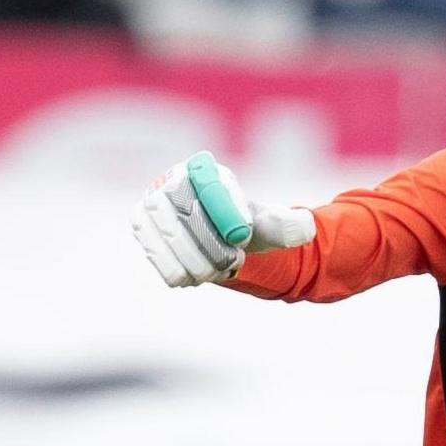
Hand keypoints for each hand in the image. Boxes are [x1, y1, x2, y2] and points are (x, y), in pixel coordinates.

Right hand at [130, 151, 313, 286]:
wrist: (218, 241)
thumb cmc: (246, 228)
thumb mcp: (274, 226)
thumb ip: (290, 226)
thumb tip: (304, 229)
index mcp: (207, 169)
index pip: (211, 184)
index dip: (226, 211)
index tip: (242, 236)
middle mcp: (173, 179)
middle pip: (185, 211)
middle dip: (209, 243)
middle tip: (230, 262)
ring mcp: (151, 202)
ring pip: (167, 232)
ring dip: (192, 258)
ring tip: (215, 270)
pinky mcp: (141, 227)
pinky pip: (151, 248)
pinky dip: (173, 267)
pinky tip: (193, 276)